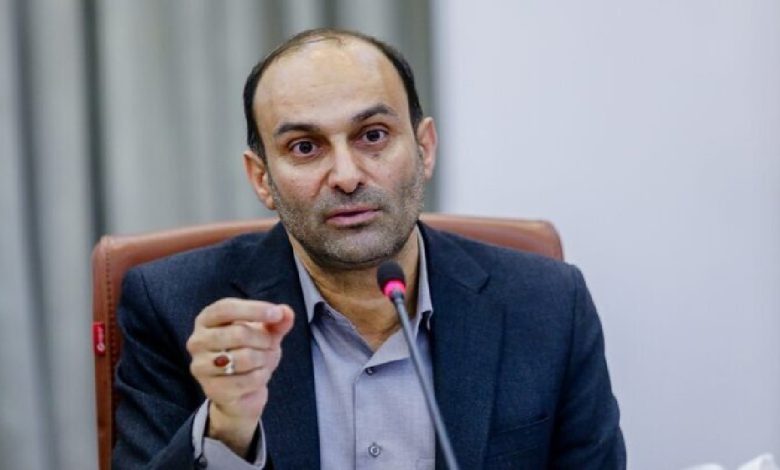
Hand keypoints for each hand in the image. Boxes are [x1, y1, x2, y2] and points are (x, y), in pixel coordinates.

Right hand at [186, 298, 294, 455]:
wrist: (244, 391)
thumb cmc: (251, 352)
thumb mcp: (266, 333)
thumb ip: (277, 321)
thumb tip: (286, 311)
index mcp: (207, 320)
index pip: (226, 308)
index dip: (253, 309)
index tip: (276, 314)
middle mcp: (197, 341)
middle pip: (238, 333)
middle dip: (263, 340)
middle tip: (268, 345)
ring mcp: (201, 366)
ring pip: (244, 357)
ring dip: (263, 359)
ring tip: (263, 361)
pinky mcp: (212, 389)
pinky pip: (247, 380)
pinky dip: (261, 377)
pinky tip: (258, 376)